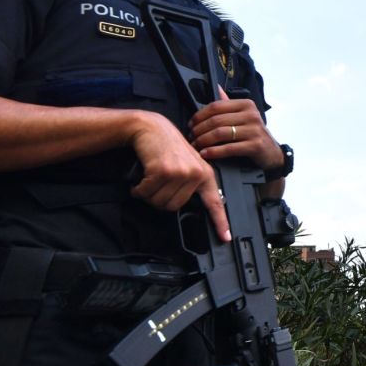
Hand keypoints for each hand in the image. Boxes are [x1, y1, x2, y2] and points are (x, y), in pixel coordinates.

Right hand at [128, 111, 228, 241]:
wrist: (152, 128)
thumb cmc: (168, 146)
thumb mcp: (188, 163)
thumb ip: (192, 182)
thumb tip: (189, 204)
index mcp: (205, 174)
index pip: (215, 202)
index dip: (220, 222)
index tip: (225, 237)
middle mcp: (196, 174)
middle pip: (173, 207)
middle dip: (159, 199)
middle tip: (157, 185)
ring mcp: (180, 173)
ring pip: (159, 201)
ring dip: (148, 194)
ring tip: (150, 179)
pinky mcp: (163, 171)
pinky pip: (147, 192)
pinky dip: (139, 188)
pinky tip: (142, 177)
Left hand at [190, 87, 280, 169]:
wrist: (272, 153)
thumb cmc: (253, 134)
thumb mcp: (244, 116)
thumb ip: (229, 104)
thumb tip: (216, 88)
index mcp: (246, 105)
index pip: (216, 106)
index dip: (200, 115)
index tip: (191, 124)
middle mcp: (251, 115)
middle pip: (216, 120)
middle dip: (199, 130)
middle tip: (191, 137)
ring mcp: (254, 130)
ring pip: (221, 133)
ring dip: (204, 141)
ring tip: (196, 146)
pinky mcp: (255, 146)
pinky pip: (229, 148)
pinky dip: (214, 152)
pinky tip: (205, 154)